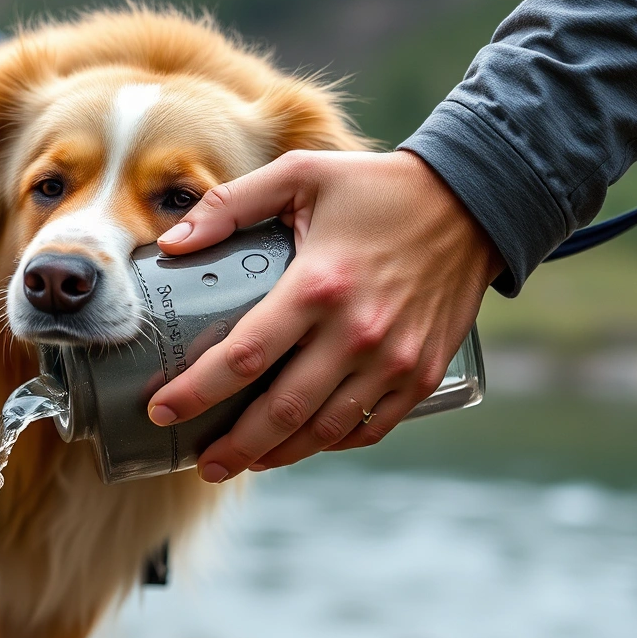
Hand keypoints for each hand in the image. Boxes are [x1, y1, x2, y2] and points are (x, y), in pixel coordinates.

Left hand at [145, 149, 502, 479]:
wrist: (474, 202)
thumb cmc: (377, 188)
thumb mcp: (301, 174)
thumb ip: (230, 205)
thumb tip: (170, 244)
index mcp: (318, 286)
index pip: (243, 357)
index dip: (196, 391)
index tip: (162, 410)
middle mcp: (357, 333)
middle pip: (281, 411)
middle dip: (232, 447)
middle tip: (200, 462)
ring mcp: (394, 361)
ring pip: (324, 431)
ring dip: (277, 456)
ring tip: (242, 463)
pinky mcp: (422, 374)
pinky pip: (369, 427)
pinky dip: (331, 445)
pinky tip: (302, 445)